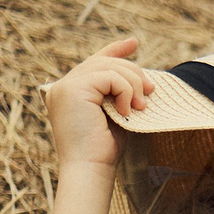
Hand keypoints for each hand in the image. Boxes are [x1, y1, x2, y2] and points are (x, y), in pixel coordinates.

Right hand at [42, 36, 154, 171]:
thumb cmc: (104, 151)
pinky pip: (109, 76)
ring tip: (140, 106)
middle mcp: (62, 87)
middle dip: (133, 73)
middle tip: (151, 92)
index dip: (114, 50)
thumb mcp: (114, 115)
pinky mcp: (72, 89)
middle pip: (104, 62)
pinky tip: (128, 110)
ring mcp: (65, 87)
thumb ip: (118, 94)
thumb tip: (142, 78)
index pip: (94, 63)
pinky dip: (126, 91)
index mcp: (69, 93)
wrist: (90, 169)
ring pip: (109, 67)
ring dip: (132, 84)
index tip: (133, 43)